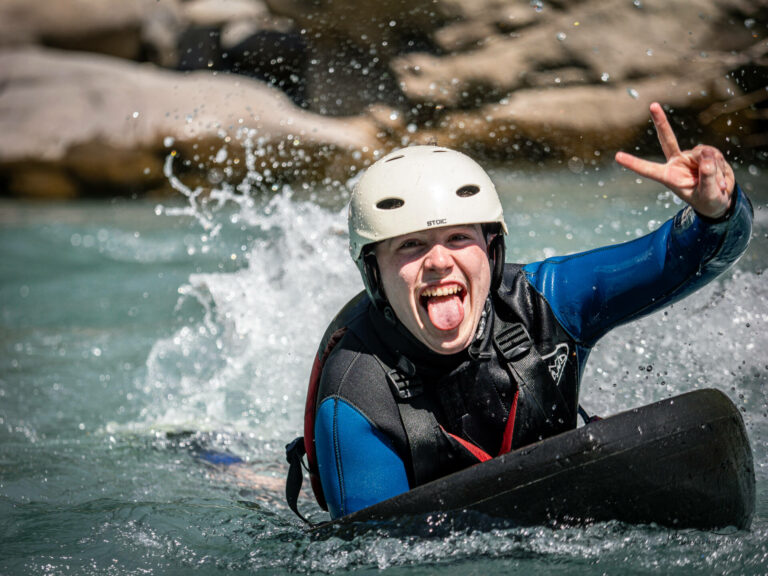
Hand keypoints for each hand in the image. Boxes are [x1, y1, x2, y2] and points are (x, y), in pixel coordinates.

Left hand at [615, 102, 734, 218]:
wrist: (720, 200)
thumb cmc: (708, 201)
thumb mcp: (708, 194)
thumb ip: (707, 177)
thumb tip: (706, 157)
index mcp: (668, 177)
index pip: (649, 169)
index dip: (634, 163)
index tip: (617, 157)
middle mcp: (677, 163)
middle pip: (667, 139)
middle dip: (661, 122)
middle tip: (653, 105)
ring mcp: (691, 156)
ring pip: (705, 153)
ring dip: (715, 169)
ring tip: (718, 185)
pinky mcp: (705, 153)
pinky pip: (715, 154)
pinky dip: (721, 167)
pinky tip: (722, 180)